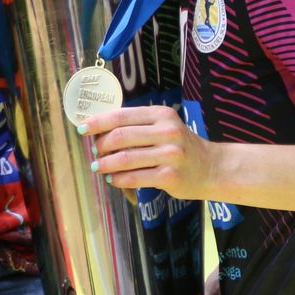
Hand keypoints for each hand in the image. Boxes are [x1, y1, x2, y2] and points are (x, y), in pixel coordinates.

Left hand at [85, 105, 217, 198]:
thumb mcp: (163, 127)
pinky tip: (113, 179)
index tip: (82, 129)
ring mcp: (170, 154)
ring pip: (125, 158)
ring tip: (98, 166)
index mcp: (161, 115)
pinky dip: (119, 179)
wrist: (211, 168)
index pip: (121, 116)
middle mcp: (167, 131)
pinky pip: (135, 178)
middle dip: (101, 145)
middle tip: (94, 152)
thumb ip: (136, 125)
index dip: (98, 122)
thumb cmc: (179, 146)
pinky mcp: (170, 176)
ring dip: (106, 164)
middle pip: (120, 136)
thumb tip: (98, 130)